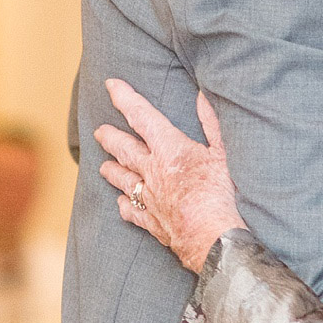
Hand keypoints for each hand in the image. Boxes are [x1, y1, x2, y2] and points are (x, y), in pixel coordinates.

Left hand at [94, 80, 243, 273]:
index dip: (125, 98)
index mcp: (169, 149)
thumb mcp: (223, 152)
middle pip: (124, 149)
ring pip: (122, 180)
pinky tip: (121, 204)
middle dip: (110, 137)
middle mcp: (152, 171)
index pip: (141, 116)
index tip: (111, 85)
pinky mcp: (151, 221)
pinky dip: (125, 206)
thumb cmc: (220, 193)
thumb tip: (201, 95)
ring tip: (102, 166)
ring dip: (112, 171)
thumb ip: (211, 122)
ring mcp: (149, 198)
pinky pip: (131, 211)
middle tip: (99, 131)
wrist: (212, 237)